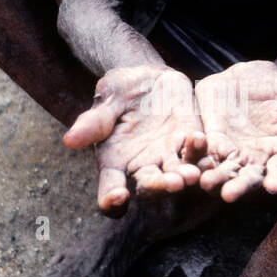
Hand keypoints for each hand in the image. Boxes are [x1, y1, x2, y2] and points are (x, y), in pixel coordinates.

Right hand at [63, 66, 206, 213]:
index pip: (110, 188)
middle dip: (161, 187)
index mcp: (114, 162)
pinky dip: (203, 154)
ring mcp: (168, 159)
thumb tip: (70, 140)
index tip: (119, 196)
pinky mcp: (190, 144)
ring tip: (193, 174)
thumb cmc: (119, 90)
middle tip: (172, 183)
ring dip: (186, 176)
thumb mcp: (107, 99)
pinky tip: (206, 145)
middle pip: (149, 187)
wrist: (149, 78)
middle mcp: (141, 167)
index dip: (111, 199)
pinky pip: (198, 154)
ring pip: (178, 175)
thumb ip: (94, 121)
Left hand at [194, 60, 276, 201]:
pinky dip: (194, 157)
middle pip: (249, 179)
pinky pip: (200, 154)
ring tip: (206, 182)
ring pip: (222, 172)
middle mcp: (257, 162)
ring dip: (214, 178)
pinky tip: (187, 159)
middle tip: (230, 195)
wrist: (248, 79)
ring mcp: (232, 156)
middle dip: (240, 187)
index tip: (275, 186)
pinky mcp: (210, 145)